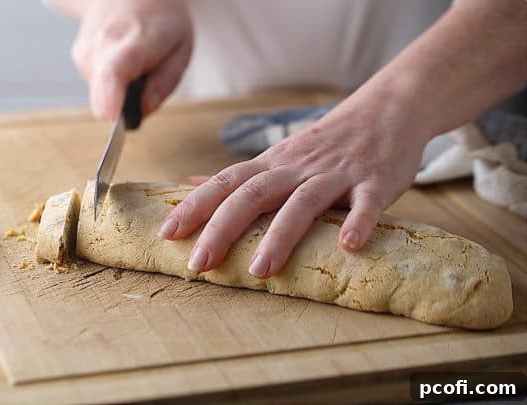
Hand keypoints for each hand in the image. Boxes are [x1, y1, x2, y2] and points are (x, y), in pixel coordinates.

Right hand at [71, 0, 192, 120]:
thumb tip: (141, 111)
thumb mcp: (180, 49)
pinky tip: (123, 60)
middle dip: (126, 105)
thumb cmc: (161, 20)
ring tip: (138, 62)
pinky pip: (98, 86)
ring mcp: (86, 49)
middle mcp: (102, 43)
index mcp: (134, 39)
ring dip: (123, 90)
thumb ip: (164, 84)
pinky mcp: (79, 56)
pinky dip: (112, 82)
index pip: (114, 71)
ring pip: (103, 94)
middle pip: (103, 93)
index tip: (112, 120)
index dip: (110, 100)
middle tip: (148, 80)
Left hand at [160, 89, 431, 278]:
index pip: (226, 183)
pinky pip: (366, 202)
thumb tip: (192, 184)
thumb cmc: (326, 143)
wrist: (386, 109)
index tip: (167, 232)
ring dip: (279, 235)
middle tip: (199, 264)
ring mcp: (336, 174)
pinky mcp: (374, 181)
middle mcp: (297, 168)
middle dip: (222, 228)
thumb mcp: (278, 155)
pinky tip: (349, 245)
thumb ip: (240, 175)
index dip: (195, 206)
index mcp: (272, 165)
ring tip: (260, 271)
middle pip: (253, 194)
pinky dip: (358, 221)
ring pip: (303, 202)